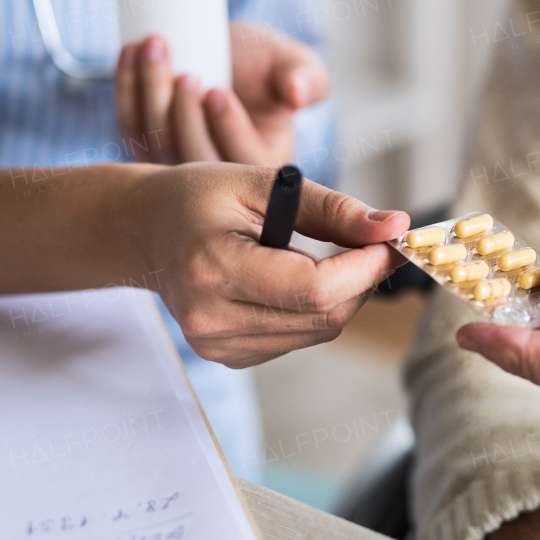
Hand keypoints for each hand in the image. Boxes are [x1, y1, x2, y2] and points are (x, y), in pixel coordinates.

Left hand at [115, 23, 328, 165]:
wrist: (228, 53)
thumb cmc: (265, 62)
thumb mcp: (293, 64)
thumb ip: (307, 78)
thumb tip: (299, 92)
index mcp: (262, 166)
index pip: (244, 161)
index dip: (228, 129)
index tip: (217, 92)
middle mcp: (219, 178)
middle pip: (193, 158)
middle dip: (184, 114)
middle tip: (186, 73)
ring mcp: (178, 165)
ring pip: (156, 142)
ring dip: (151, 93)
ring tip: (157, 45)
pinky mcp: (147, 146)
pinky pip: (130, 125)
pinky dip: (126, 87)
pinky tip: (131, 50)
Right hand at [128, 163, 405, 366]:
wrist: (144, 230)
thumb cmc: (200, 197)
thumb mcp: (264, 183)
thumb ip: (332, 208)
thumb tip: (395, 226)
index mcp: (212, 268)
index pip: (312, 290)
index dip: (363, 269)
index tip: (389, 242)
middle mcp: (210, 318)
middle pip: (323, 318)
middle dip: (362, 281)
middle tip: (374, 245)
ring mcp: (216, 345)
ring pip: (318, 332)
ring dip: (341, 295)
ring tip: (327, 254)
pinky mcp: (226, 356)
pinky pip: (299, 338)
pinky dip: (314, 309)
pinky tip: (293, 278)